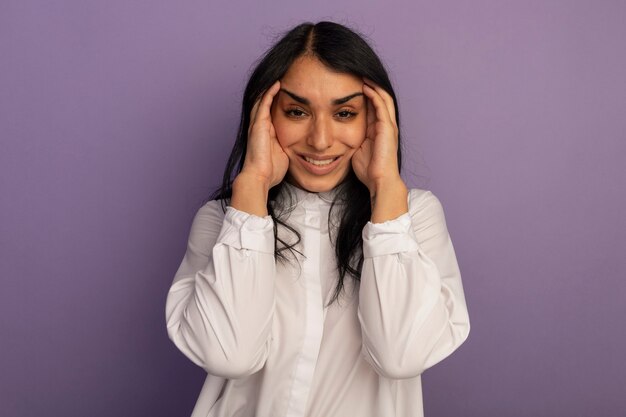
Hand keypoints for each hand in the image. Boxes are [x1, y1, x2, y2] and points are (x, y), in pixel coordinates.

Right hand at [239, 80, 288, 188]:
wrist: (260, 178)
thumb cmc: (271, 172)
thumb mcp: (285, 155)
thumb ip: (290, 147)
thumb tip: (303, 147)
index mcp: (266, 134)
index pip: (272, 112)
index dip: (280, 101)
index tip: (291, 92)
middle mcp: (260, 127)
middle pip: (265, 103)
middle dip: (274, 91)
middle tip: (285, 79)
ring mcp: (257, 125)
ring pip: (263, 100)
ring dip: (271, 88)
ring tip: (281, 76)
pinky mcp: (257, 125)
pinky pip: (263, 104)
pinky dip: (270, 92)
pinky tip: (278, 83)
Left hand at [351, 80, 402, 194]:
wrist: (379, 181)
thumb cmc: (368, 170)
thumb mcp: (356, 149)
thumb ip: (352, 139)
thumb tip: (338, 135)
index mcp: (378, 130)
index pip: (372, 106)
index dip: (364, 95)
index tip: (351, 85)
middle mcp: (385, 125)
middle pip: (380, 99)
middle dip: (370, 85)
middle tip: (358, 74)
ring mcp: (388, 126)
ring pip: (383, 98)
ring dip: (373, 86)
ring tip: (362, 75)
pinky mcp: (388, 128)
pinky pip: (382, 106)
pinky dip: (374, 95)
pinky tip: (365, 87)